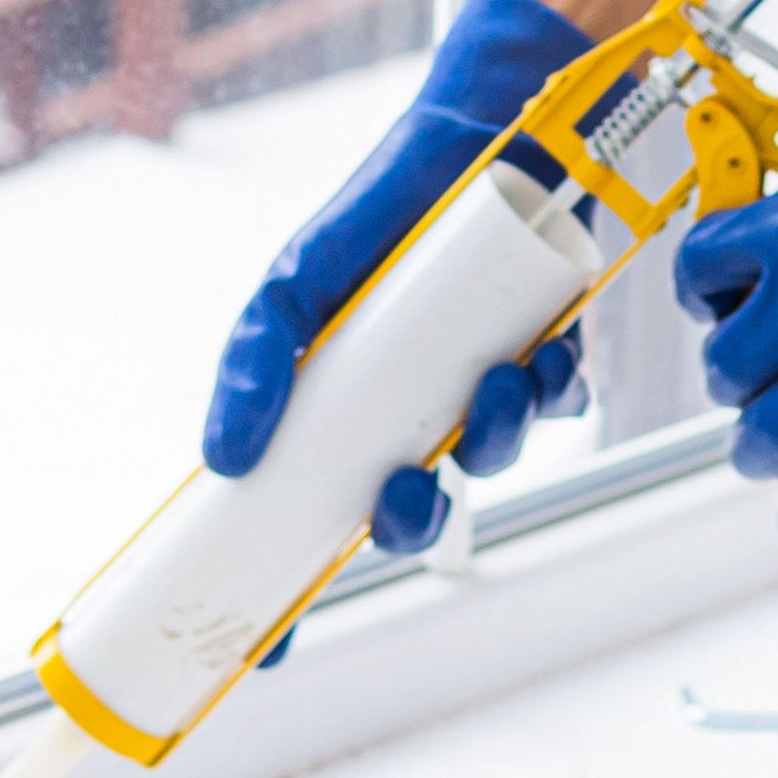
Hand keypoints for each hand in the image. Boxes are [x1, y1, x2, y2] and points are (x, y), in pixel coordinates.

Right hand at [203, 0, 598, 662]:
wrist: (480, 130)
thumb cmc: (382, 210)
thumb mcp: (299, 280)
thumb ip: (254, 356)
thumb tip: (219, 458)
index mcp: (346, 409)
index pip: (306, 521)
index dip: (284, 592)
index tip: (266, 647)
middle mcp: (413, 408)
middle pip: (408, 513)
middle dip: (415, 522)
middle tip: (410, 490)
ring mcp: (481, 384)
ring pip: (491, 461)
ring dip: (495, 443)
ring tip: (493, 385)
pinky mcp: (549, 352)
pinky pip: (557, 407)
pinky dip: (553, 393)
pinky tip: (542, 354)